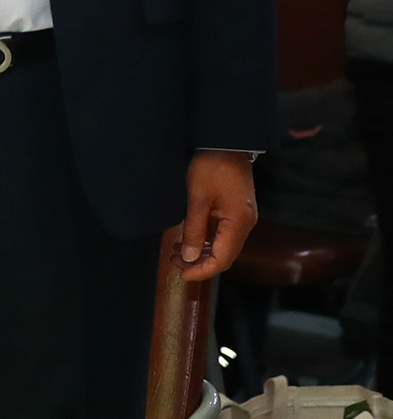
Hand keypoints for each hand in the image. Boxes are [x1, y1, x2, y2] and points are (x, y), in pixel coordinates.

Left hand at [179, 151, 257, 280]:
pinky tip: (188, 239)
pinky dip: (205, 240)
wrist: (226, 143)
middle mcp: (245, 225)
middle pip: (225, 255)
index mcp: (238, 223)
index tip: (182, 275)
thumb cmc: (211, 168)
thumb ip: (193, 229)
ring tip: (175, 252)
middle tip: (173, 262)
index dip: (203, 271)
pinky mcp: (236, 211)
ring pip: (223, 245)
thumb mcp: (197, 198)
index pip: (223, 259)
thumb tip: (188, 257)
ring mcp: (242, 218)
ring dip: (201, 252)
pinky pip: (222, 234)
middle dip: (199, 263)